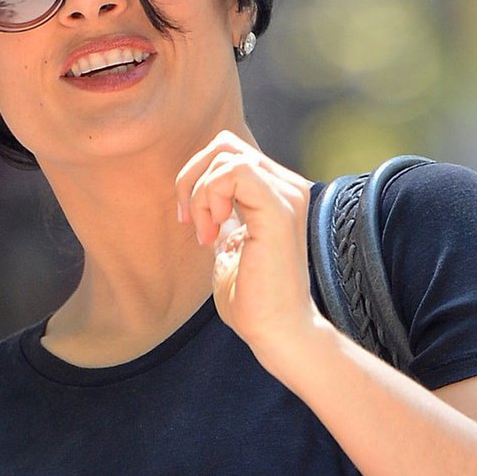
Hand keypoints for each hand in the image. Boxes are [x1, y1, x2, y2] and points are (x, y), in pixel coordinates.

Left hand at [174, 131, 323, 371]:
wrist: (276, 331)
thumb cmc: (253, 301)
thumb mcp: (227, 247)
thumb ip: (221, 217)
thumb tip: (199, 195)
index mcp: (277, 194)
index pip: (230, 153)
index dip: (198, 178)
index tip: (190, 222)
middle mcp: (287, 187)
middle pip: (225, 144)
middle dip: (192, 177)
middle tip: (189, 221)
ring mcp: (287, 195)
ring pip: (226, 154)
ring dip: (200, 192)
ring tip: (204, 233)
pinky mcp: (279, 209)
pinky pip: (234, 172)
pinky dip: (210, 196)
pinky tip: (213, 231)